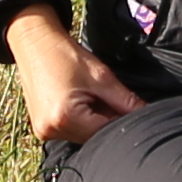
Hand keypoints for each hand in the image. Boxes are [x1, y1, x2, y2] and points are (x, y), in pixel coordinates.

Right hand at [4, 7, 145, 149]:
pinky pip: (70, 131)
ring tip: (91, 96)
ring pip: (82, 136)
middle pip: (93, 137)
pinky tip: (80, 100)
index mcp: (65, 118)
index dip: (122, 120)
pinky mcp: (42, 128)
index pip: (105, 132)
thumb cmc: (64, 55)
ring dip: (93, 121)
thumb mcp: (100, 76)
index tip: (131, 109)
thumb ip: (125, 100)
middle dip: (107, 120)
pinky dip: (81, 120)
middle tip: (109, 97)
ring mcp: (44, 132)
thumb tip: (146, 113)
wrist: (34, 44)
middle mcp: (51, 130)